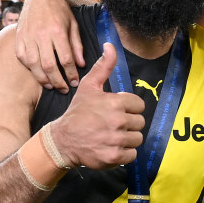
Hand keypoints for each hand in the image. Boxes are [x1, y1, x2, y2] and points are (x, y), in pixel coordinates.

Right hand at [16, 0, 84, 92]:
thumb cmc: (60, 12)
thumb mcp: (74, 26)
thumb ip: (77, 46)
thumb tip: (81, 65)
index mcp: (57, 31)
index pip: (66, 59)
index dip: (71, 73)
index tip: (75, 82)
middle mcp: (41, 35)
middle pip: (49, 65)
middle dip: (57, 81)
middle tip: (64, 89)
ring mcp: (28, 36)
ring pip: (33, 64)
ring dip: (42, 78)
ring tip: (51, 86)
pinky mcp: (19, 37)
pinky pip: (22, 57)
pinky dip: (29, 68)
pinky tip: (38, 74)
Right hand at [52, 43, 144, 168]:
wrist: (63, 140)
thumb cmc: (78, 112)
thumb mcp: (89, 86)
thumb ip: (104, 66)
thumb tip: (110, 45)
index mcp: (115, 102)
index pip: (139, 105)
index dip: (129, 108)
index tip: (116, 111)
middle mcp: (117, 121)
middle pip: (140, 122)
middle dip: (129, 123)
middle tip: (113, 124)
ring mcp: (116, 140)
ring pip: (137, 138)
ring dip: (127, 138)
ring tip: (112, 136)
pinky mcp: (115, 157)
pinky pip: (133, 154)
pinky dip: (124, 153)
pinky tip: (112, 147)